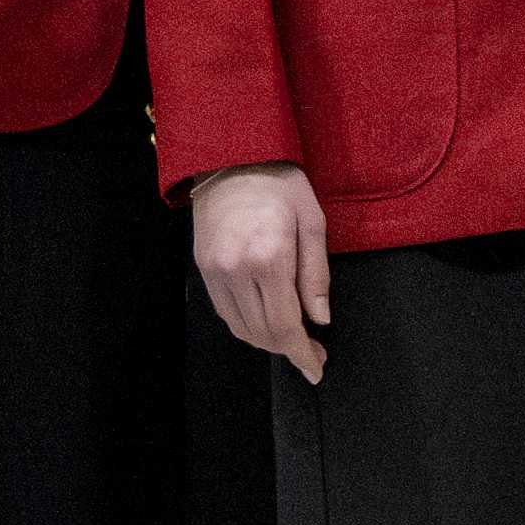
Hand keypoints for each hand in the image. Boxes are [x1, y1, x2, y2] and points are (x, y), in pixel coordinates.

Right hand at [192, 163, 329, 378]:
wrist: (233, 156)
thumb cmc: (279, 183)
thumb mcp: (312, 223)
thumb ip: (316, 275)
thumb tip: (321, 318)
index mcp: (269, 257)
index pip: (285, 325)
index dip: (302, 353)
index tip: (315, 367)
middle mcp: (237, 269)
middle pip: (262, 333)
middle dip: (289, 350)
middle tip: (312, 352)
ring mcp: (216, 271)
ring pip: (241, 328)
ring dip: (267, 341)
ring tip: (292, 338)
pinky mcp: (204, 267)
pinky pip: (225, 311)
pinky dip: (246, 325)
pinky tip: (265, 321)